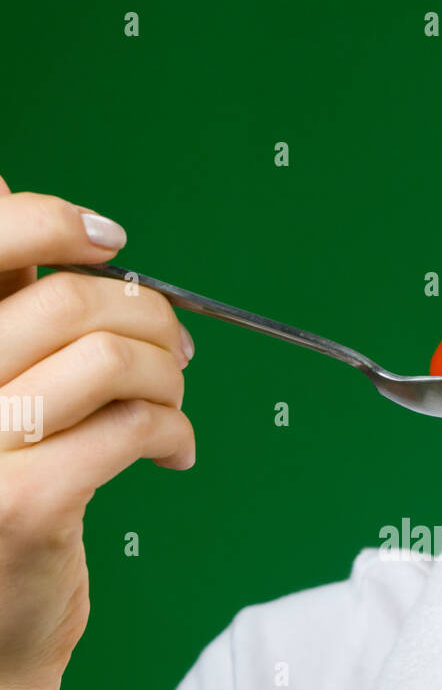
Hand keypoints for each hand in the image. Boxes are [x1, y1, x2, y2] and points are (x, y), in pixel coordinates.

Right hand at [0, 178, 195, 685]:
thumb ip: (3, 314)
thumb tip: (12, 186)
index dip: (52, 222)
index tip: (111, 245)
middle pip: (67, 302)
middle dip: (146, 315)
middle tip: (176, 351)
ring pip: (106, 360)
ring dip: (166, 376)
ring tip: (174, 406)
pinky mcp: (25, 503)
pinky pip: (131, 428)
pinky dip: (173, 432)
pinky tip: (176, 454)